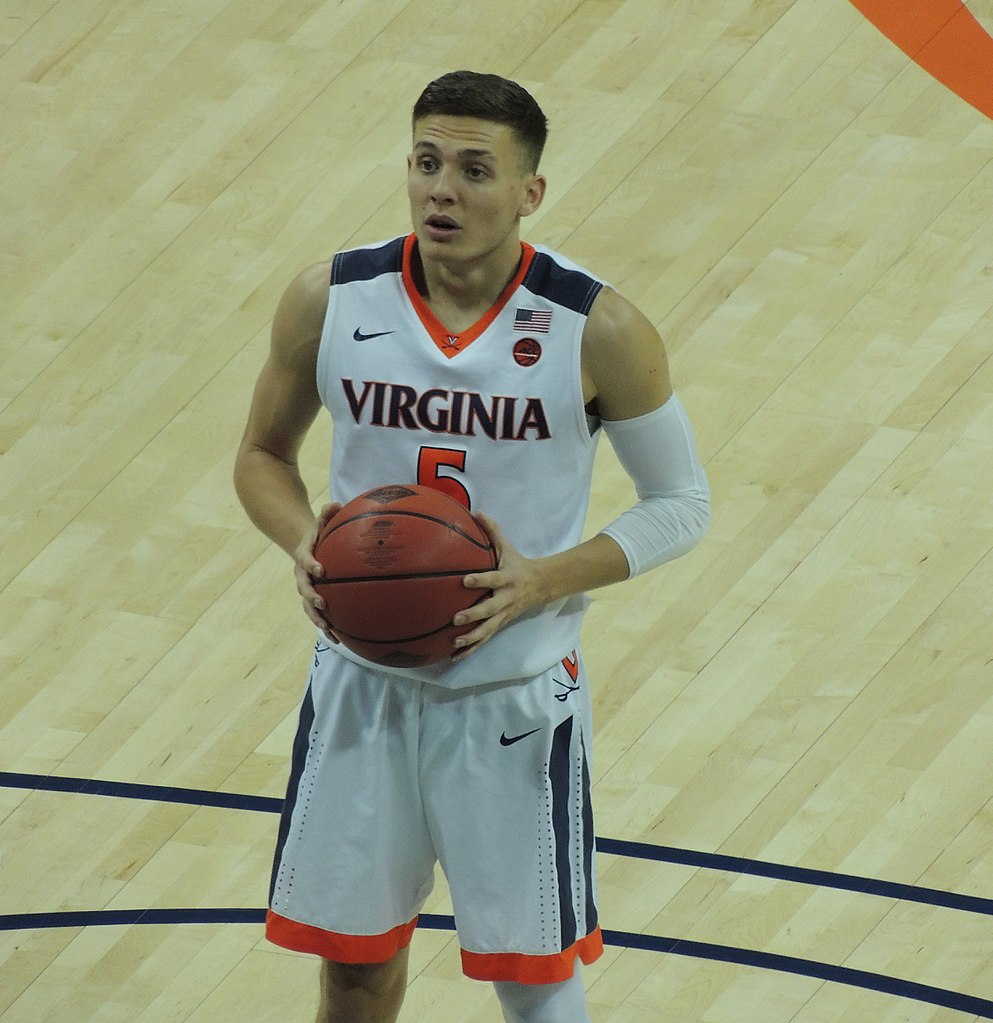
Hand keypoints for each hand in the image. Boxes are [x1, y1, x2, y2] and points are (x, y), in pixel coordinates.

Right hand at [295, 502, 341, 639]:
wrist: (306, 544)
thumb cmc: (320, 531)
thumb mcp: (322, 519)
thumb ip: (328, 512)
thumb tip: (336, 504)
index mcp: (304, 554)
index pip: (305, 560)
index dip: (311, 565)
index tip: (321, 570)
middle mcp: (302, 574)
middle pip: (303, 588)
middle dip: (311, 597)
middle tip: (322, 604)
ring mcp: (307, 588)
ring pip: (308, 606)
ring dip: (317, 618)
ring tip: (328, 629)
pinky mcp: (314, 598)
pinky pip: (319, 614)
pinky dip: (328, 627)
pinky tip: (341, 640)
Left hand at [451, 512, 546, 659]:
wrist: (542, 585)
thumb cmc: (518, 563)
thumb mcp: (508, 546)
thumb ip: (492, 530)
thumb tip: (476, 511)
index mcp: (506, 579)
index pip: (492, 580)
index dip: (480, 581)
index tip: (465, 581)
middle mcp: (505, 599)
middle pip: (490, 610)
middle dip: (473, 616)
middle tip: (455, 619)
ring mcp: (504, 614)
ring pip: (488, 630)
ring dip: (471, 638)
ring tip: (454, 644)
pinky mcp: (501, 624)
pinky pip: (485, 639)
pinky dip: (471, 649)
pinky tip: (455, 657)